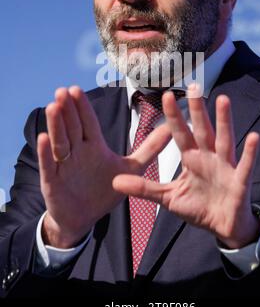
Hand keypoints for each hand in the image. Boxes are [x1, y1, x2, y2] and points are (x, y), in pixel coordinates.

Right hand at [37, 86, 170, 247]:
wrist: (83, 217)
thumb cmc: (104, 190)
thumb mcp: (130, 167)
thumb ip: (149, 149)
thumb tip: (170, 129)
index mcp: (93, 145)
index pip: (88, 122)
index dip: (83, 107)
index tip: (77, 89)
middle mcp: (77, 151)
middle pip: (72, 127)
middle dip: (68, 110)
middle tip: (63, 91)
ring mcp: (63, 165)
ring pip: (59, 141)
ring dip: (56, 125)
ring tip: (53, 107)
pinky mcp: (53, 181)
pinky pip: (49, 165)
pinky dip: (45, 153)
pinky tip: (43, 138)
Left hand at [113, 84, 259, 248]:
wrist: (222, 226)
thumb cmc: (198, 206)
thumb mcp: (168, 198)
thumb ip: (144, 188)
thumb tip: (115, 182)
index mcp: (191, 158)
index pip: (180, 134)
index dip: (173, 116)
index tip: (165, 95)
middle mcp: (208, 157)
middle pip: (202, 130)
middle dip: (197, 110)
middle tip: (194, 86)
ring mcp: (225, 166)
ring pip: (224, 140)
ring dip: (224, 121)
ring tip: (222, 100)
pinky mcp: (240, 180)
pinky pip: (245, 165)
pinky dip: (249, 152)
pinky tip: (253, 136)